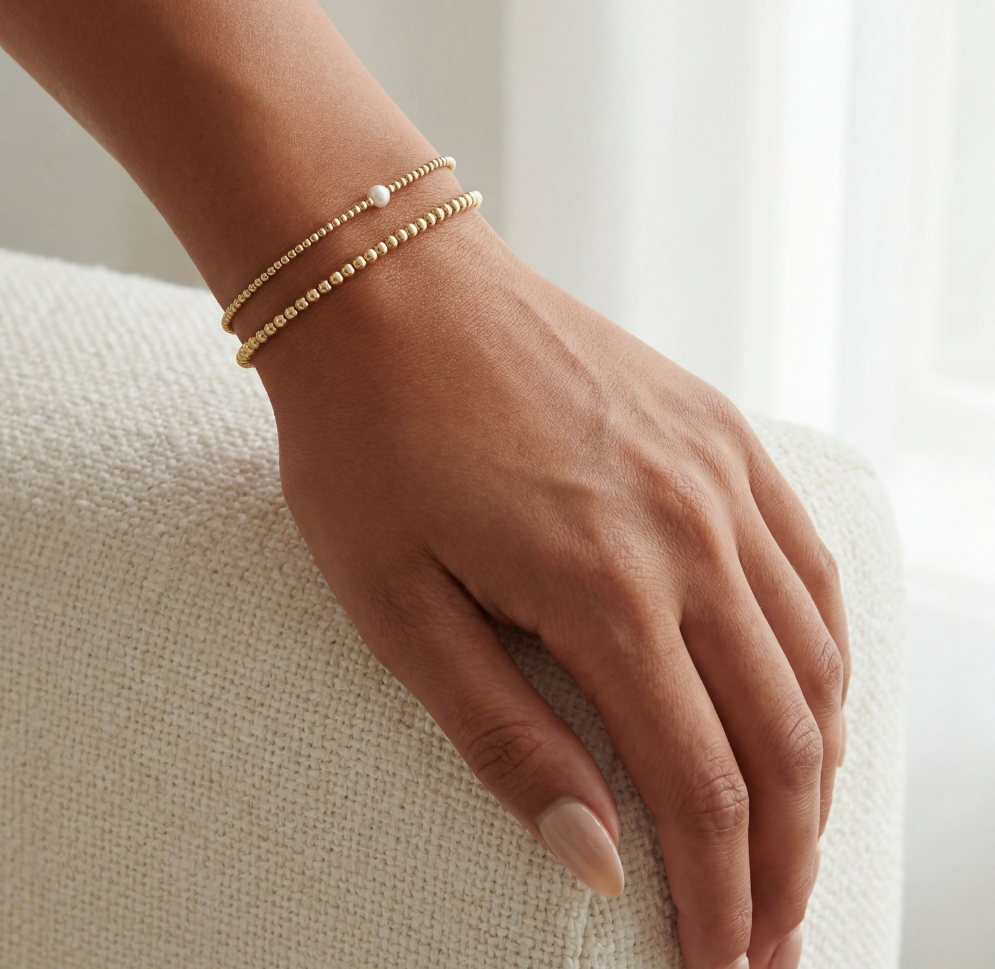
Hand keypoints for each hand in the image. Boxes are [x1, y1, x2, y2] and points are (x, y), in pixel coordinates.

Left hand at [251, 212, 848, 968]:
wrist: (385, 285)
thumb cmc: (364, 440)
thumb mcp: (397, 603)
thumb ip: (503, 735)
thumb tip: (594, 855)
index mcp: (604, 585)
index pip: (701, 784)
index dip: (721, 895)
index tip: (721, 967)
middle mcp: (689, 530)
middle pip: (783, 735)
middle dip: (785, 858)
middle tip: (768, 937)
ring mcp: (716, 472)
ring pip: (813, 654)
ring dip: (816, 763)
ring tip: (791, 839)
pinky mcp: (717, 430)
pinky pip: (804, 561)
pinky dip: (821, 651)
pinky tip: (808, 695)